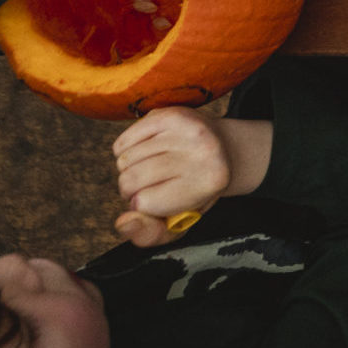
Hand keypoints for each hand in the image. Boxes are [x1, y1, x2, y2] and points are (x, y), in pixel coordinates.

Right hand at [110, 108, 234, 246]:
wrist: (224, 149)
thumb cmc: (197, 190)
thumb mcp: (184, 221)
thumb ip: (153, 234)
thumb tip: (124, 222)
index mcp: (209, 181)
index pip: (143, 203)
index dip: (143, 205)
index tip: (160, 199)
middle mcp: (202, 150)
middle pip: (129, 180)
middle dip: (132, 189)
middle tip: (155, 184)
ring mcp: (185, 128)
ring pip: (123, 160)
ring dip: (130, 169)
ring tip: (155, 167)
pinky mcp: (169, 113)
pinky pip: (122, 141)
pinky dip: (126, 151)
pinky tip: (148, 152)